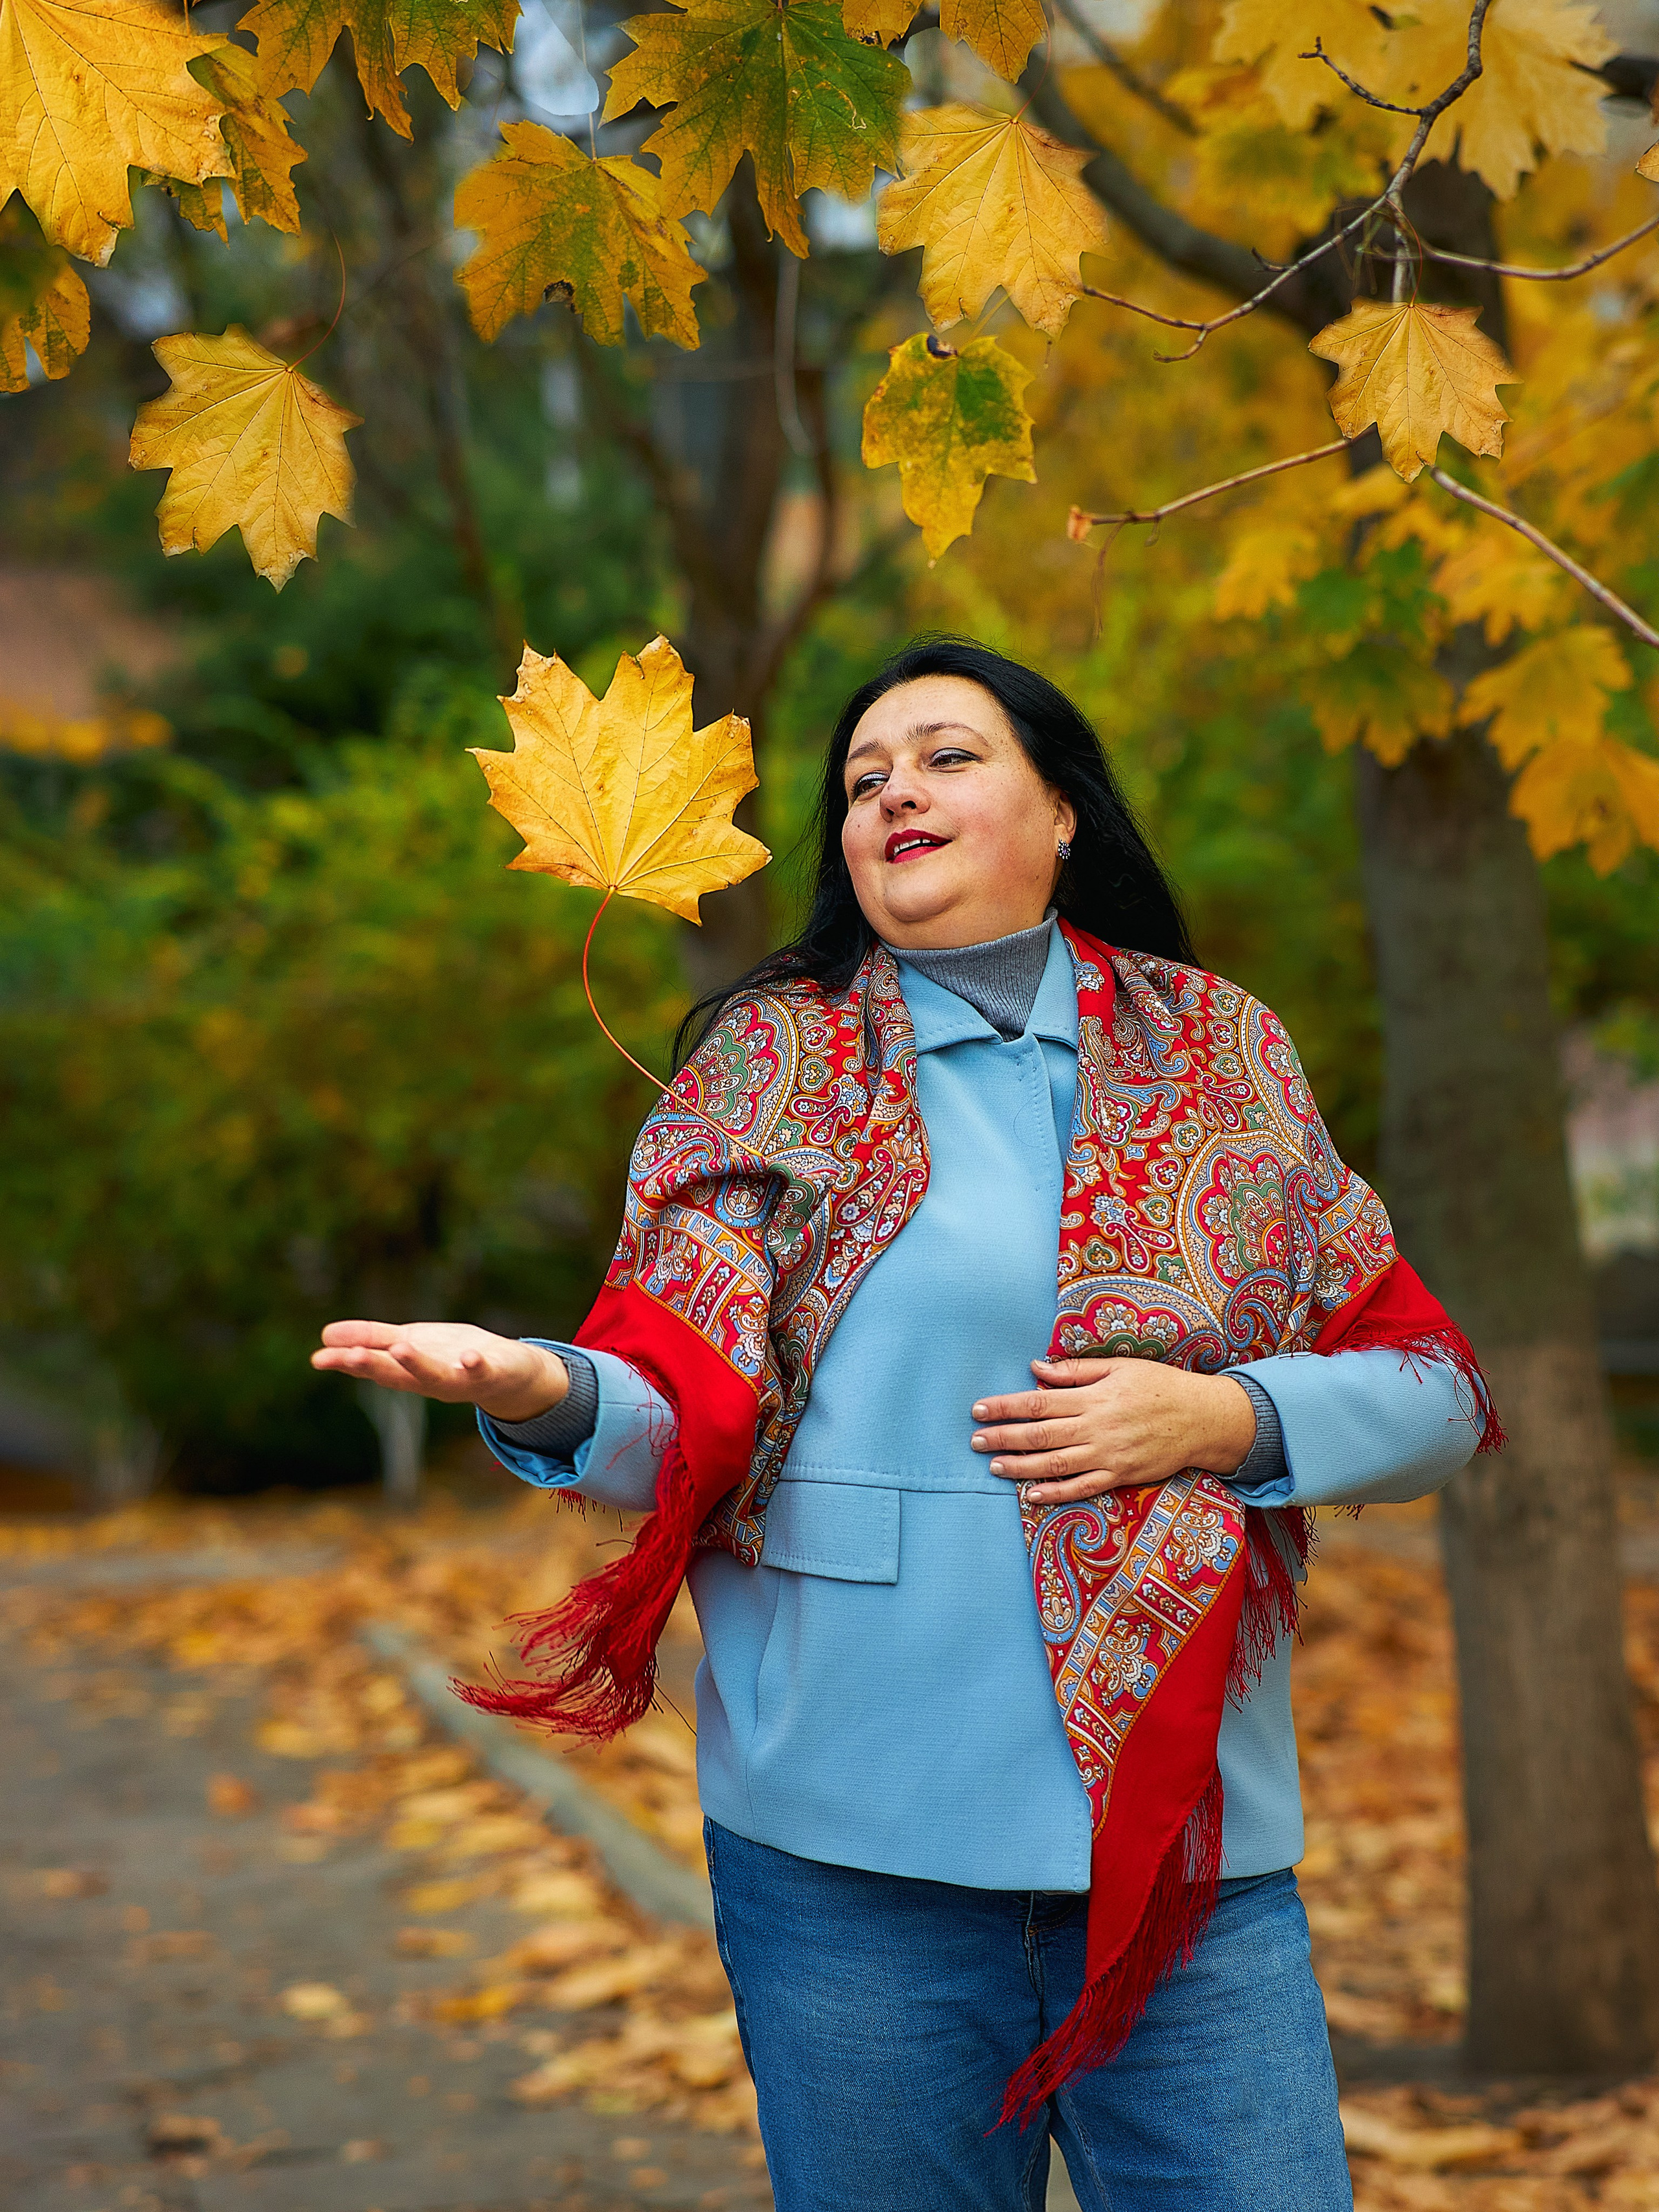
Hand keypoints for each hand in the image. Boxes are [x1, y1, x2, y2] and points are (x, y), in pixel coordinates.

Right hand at [311, 1321, 569, 1423]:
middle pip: (397, 1374)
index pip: (373, 1364)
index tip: (319, 1357)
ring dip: (417, 1365)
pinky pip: (482, 1371)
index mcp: (408, 1369)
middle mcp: (430, 1379)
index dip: (347, 1361)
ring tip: (400, 1348)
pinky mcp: (490, 1372)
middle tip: (347, 1357)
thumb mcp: (410, 1343)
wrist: (512, 1374)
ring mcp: (460, 1378)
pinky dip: (474, 1364)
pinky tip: (468, 1356)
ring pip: (435, 1376)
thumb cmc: (454, 1356)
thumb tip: (325, 1336)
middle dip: (373, 1365)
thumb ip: (373, 1341)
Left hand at [970, 1357, 1257, 1506]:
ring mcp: (1109, 1454)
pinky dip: (1056, 1493)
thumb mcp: (1120, 1367)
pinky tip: (1031, 1494)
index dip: (1006, 1407)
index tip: (979, 1409)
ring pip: (1056, 1464)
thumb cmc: (1160, 1386)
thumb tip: (1037, 1368)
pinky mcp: (1121, 1475)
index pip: (1040, 1401)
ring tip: (993, 1466)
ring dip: (1021, 1466)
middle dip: (1004, 1437)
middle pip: (1041, 1434)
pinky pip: (1082, 1487)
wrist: (1202, 1419)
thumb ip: (1076, 1370)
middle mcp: (1097, 1427)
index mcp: (1094, 1397)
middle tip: (974, 1440)